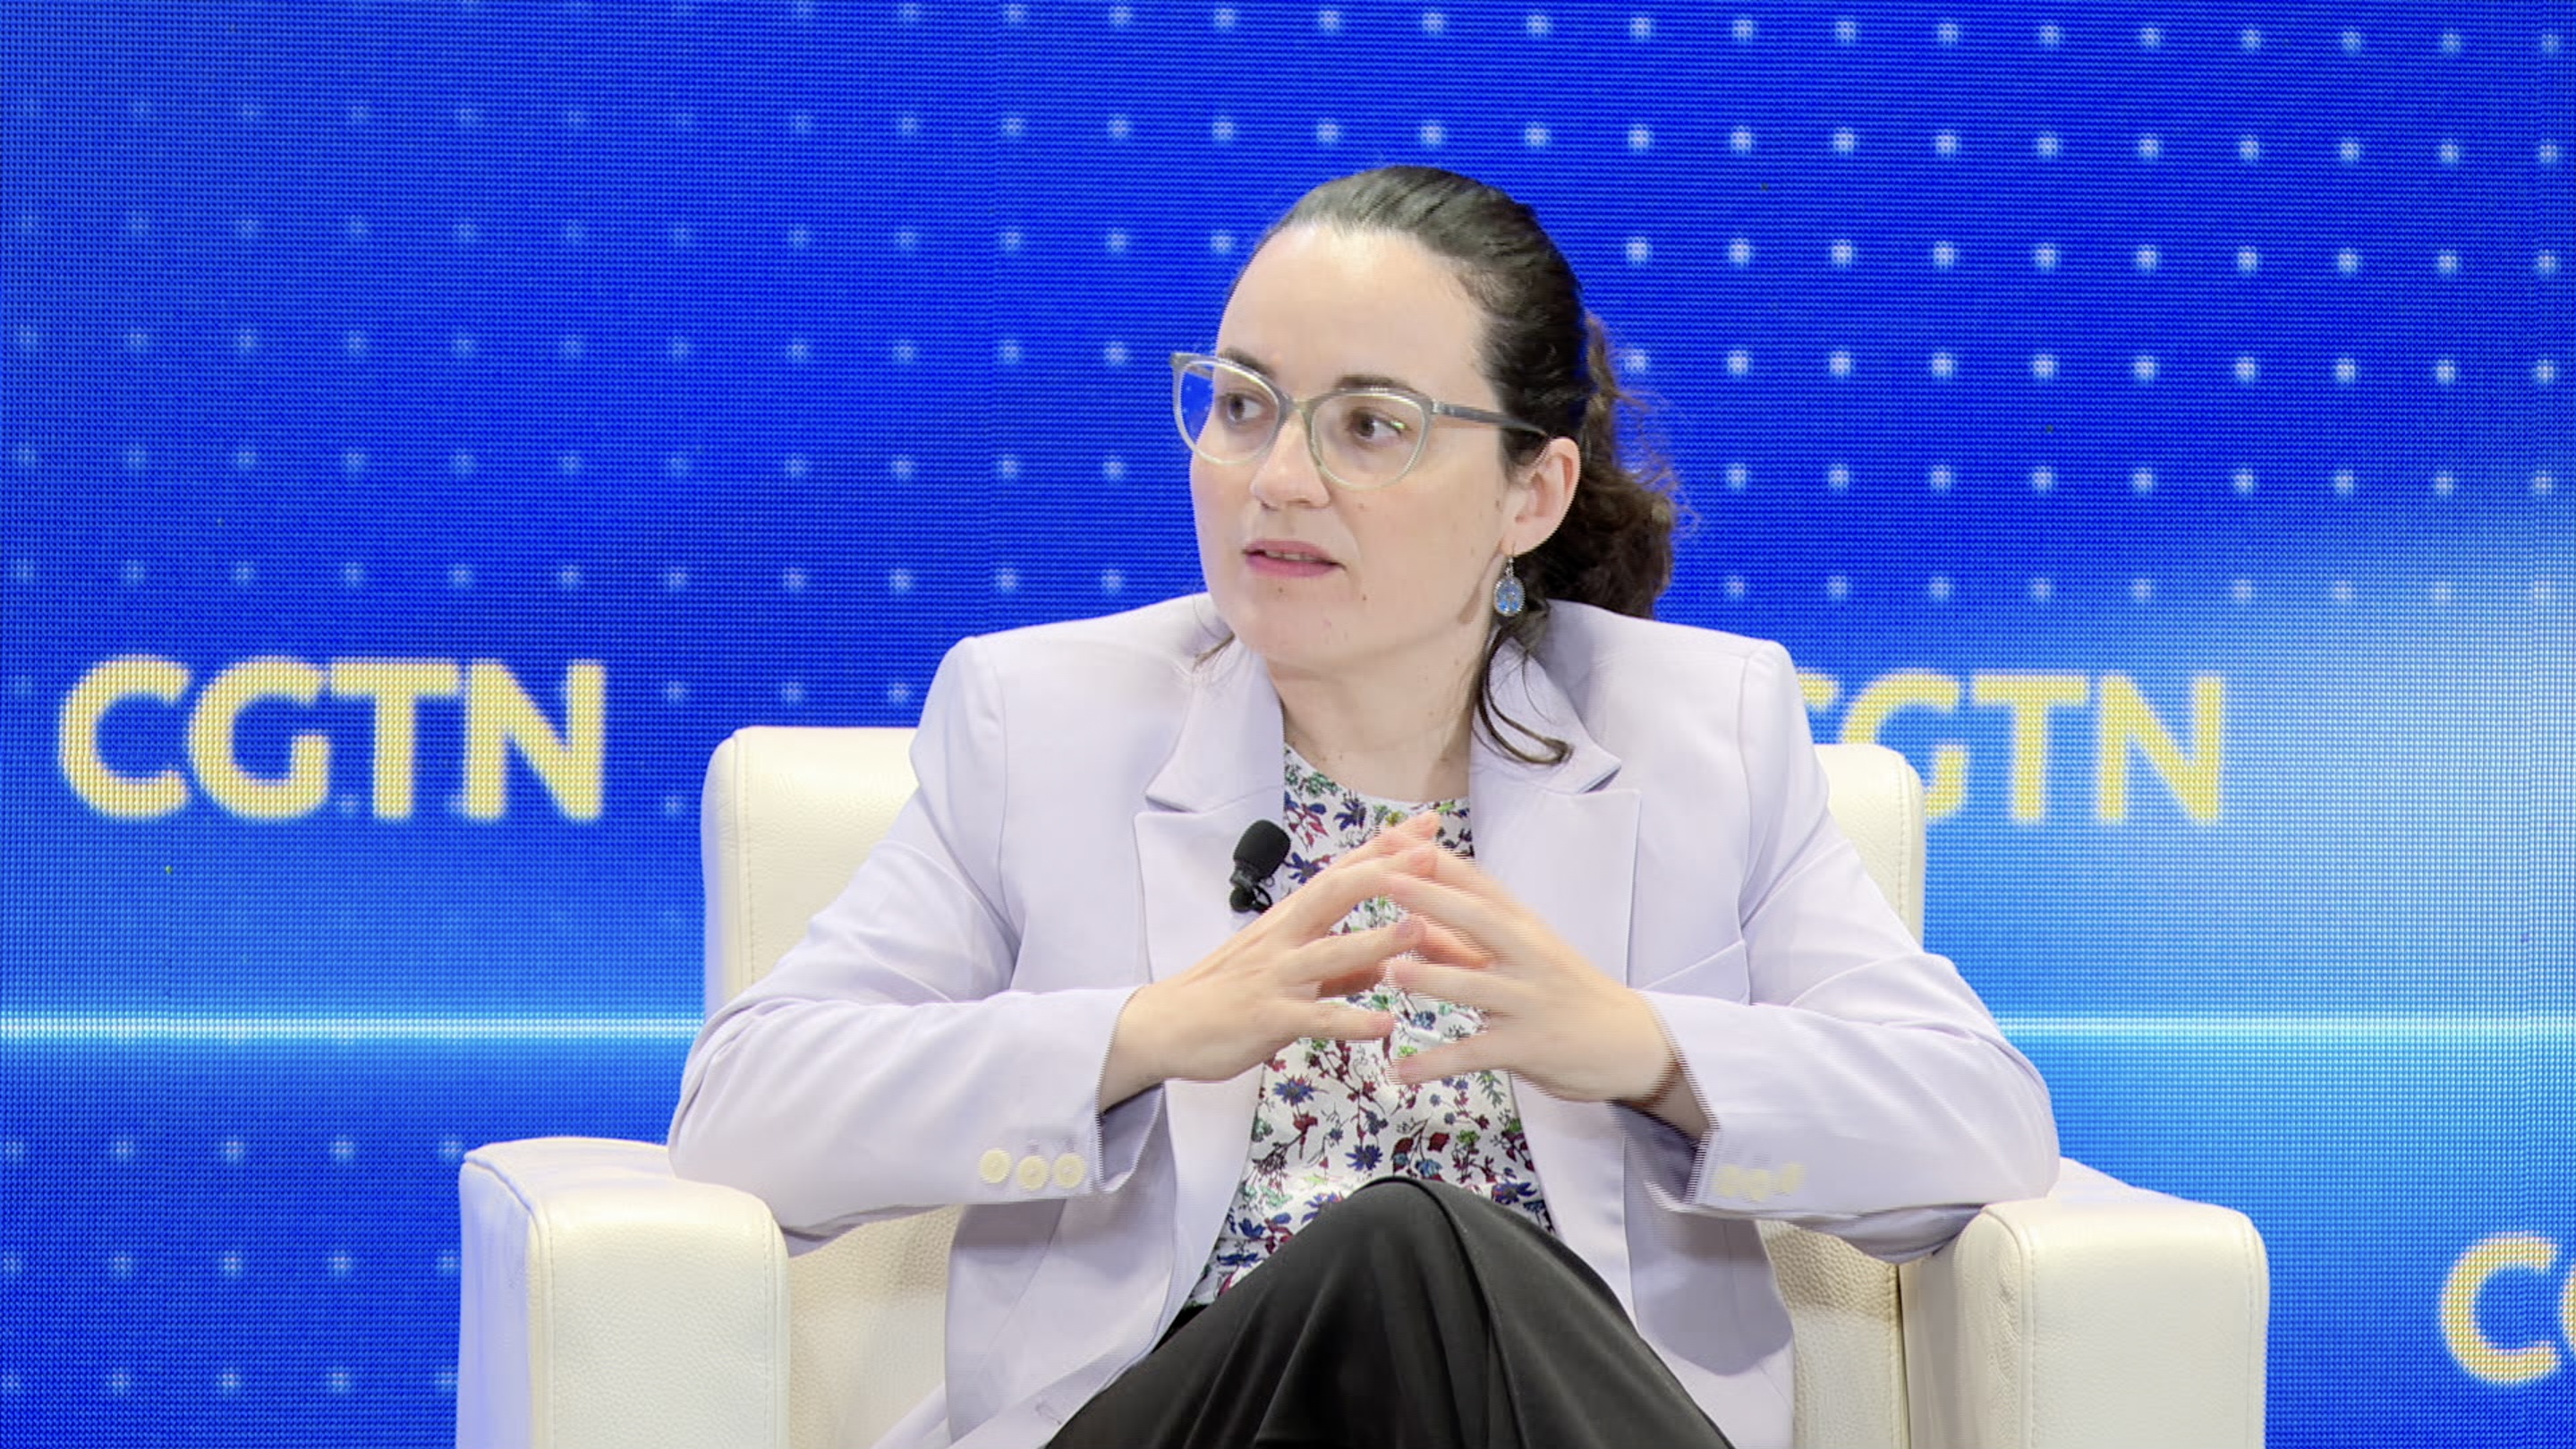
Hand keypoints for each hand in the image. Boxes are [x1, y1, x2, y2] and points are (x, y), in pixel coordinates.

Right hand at [1099, 811, 1444, 1108]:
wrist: (1165, 1026)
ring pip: (1328, 952)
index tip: (1427, 826)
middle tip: (1432, 855)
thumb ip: (1338, 966)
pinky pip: (1314, 1018)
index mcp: (1289, 921)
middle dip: (1384, 872)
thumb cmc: (1226, 994)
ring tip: (1420, 930)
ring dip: (1375, 939)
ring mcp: (1274, 976)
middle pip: (1335, 892)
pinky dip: (1350, 1021)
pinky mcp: (1266, 1017)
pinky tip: (1385, 1025)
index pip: (1341, 872)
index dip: (1383, 848)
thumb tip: (1384, 960)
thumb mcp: (1283, 968)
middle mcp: (1282, 938)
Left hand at [1381, 849, 1706, 1135]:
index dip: (1436, 860)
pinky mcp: (1529, 1047)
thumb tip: (1408, 918)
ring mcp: (1530, 1001)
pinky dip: (1435, 1063)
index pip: (1478, 884)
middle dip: (1432, 897)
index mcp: (1525, 927)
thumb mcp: (1520, 957)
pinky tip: (1398, 1071)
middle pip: (1480, 919)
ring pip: (1476, 985)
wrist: (1631, 1043)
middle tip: (1385, 881)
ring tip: (1389, 972)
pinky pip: (1475, 1053)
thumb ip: (1463, 941)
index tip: (1394, 836)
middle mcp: (1530, 955)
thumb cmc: (1566, 992)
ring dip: (1431, 978)